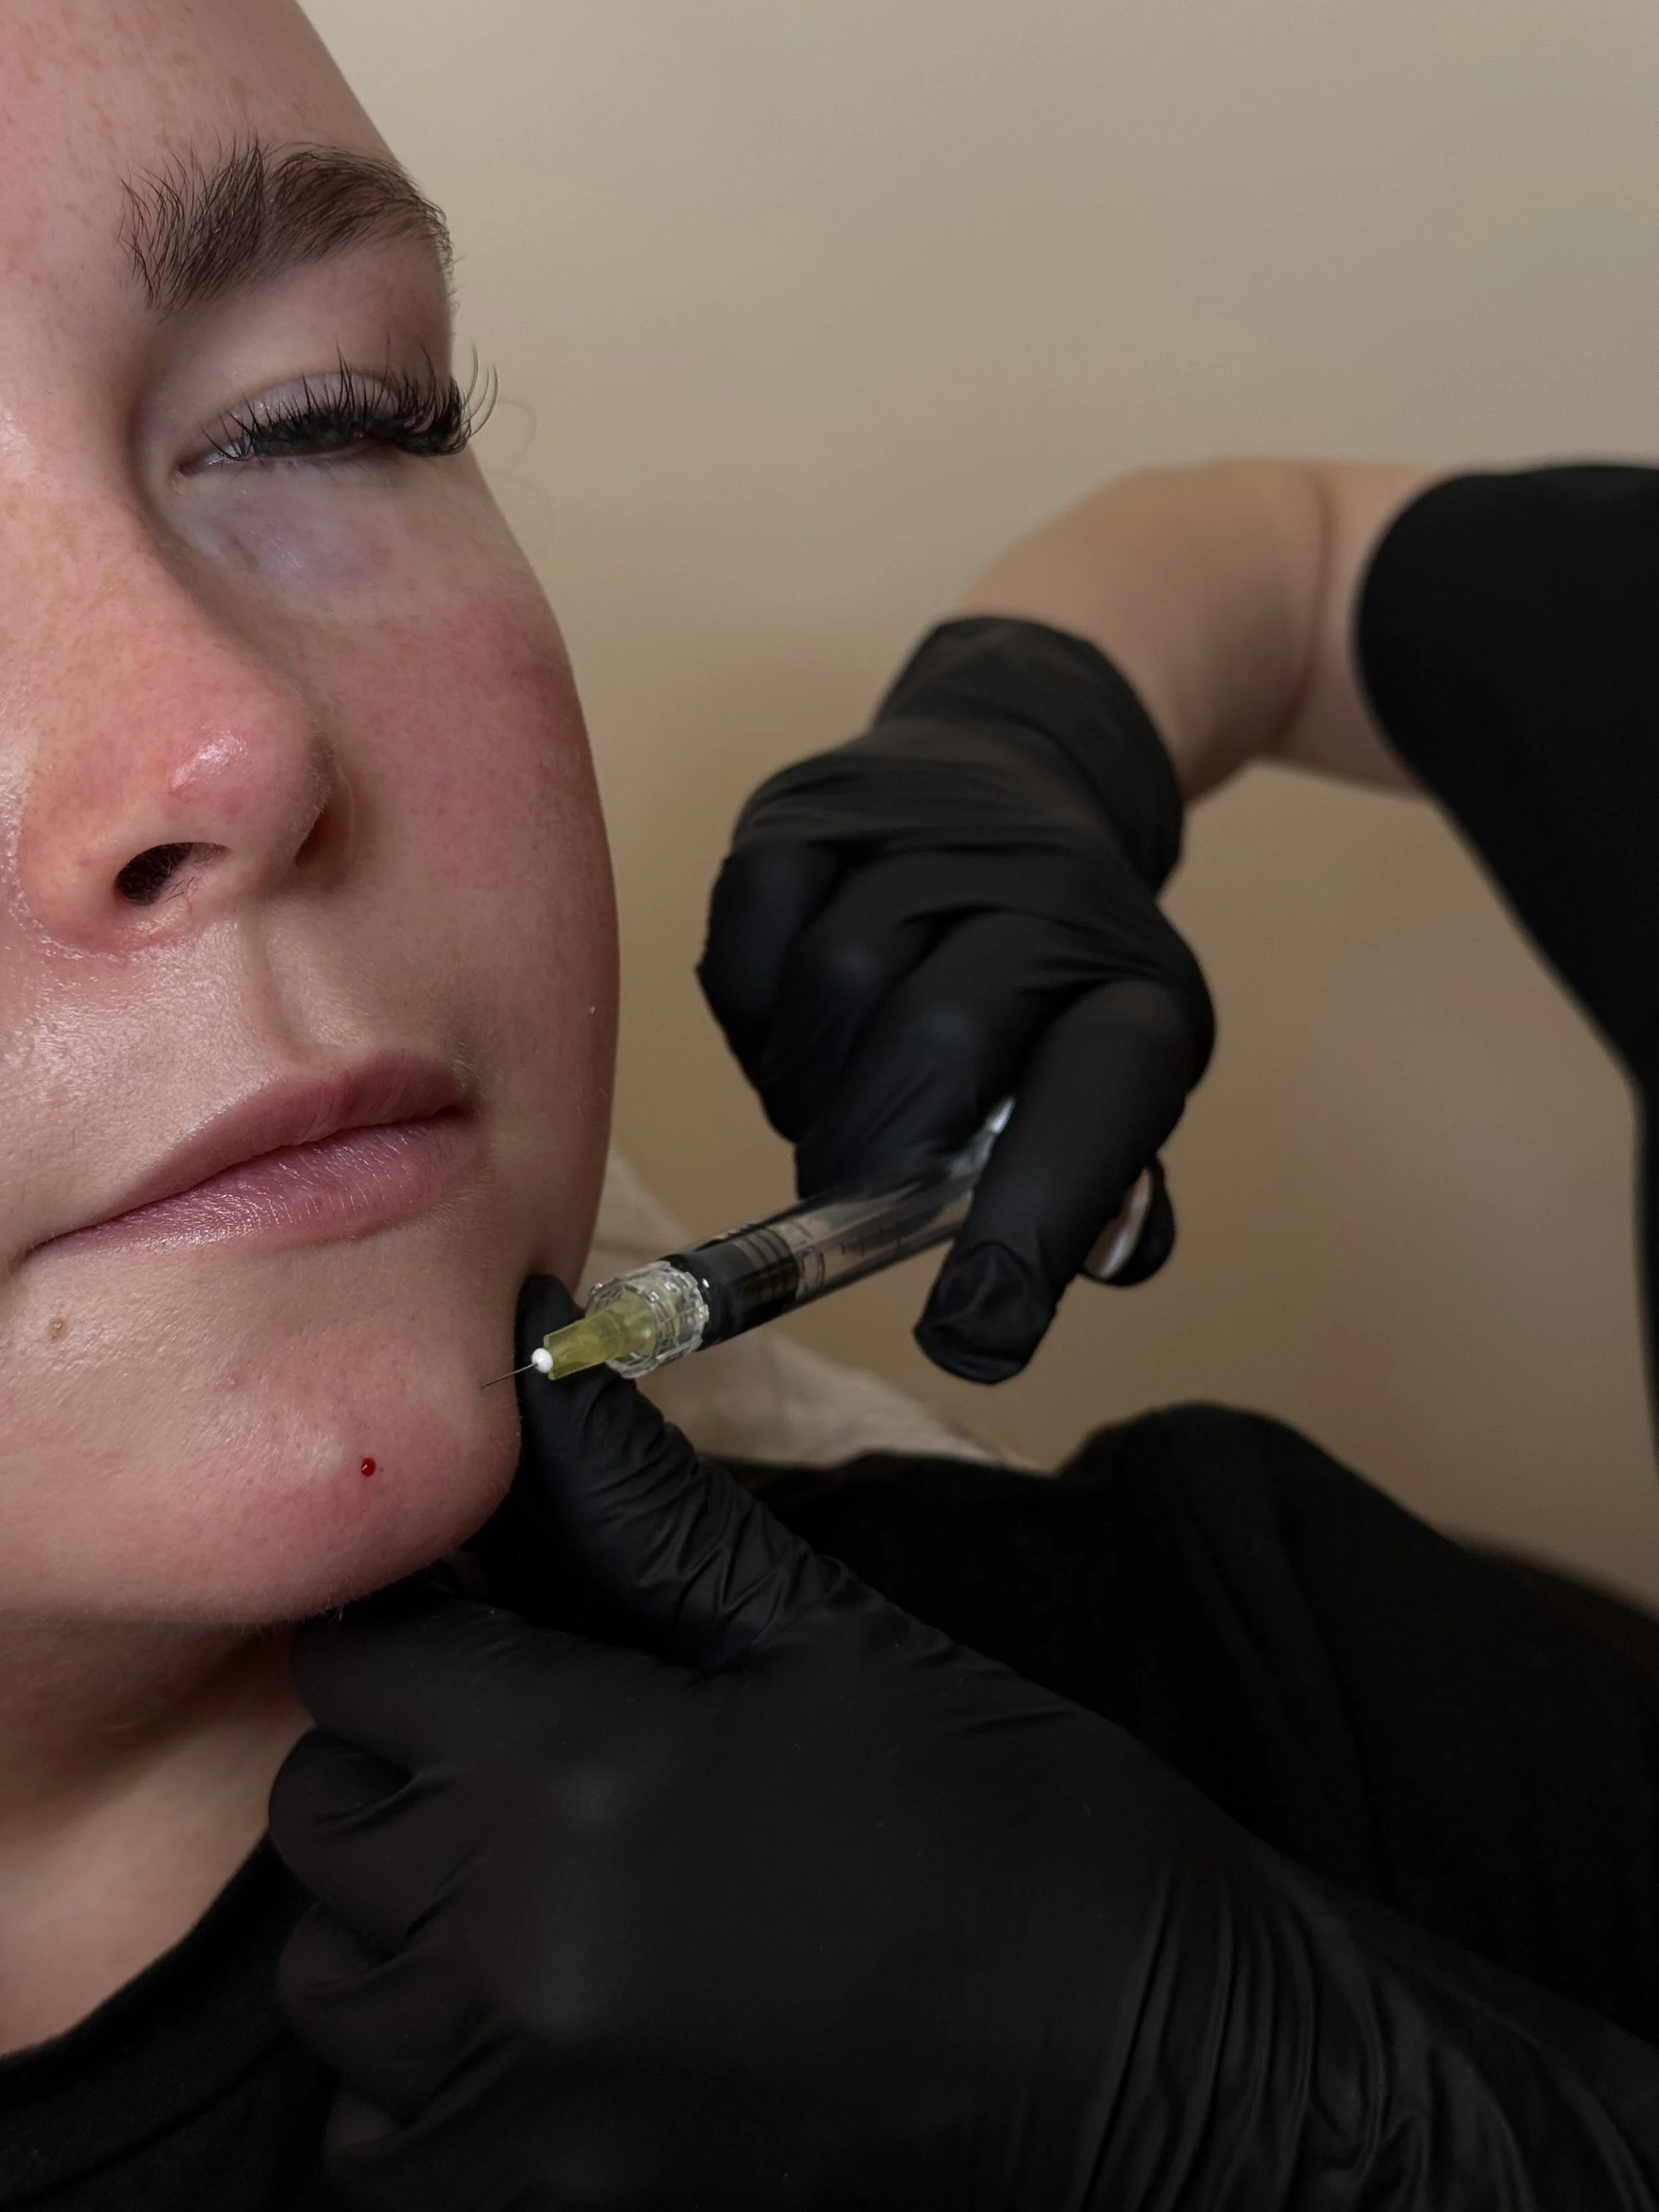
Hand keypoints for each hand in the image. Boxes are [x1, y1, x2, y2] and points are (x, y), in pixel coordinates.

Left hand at [269, 1282, 1656, 2211]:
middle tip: (514, 1739)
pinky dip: (424, 2080)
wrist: (1157, 2056)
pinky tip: (539, 2013)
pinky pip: (386, 2149)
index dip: (407, 1627)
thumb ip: (645, 1508)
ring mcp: (539, 2106)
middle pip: (327, 1822)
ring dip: (398, 1920)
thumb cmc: (1012, 1820)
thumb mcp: (826, 1633)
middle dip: (398, 1759)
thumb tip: (541, 1360)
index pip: (367, 1668)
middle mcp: (528, 1950)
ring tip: (525, 1877)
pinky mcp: (571, 2209)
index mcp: (591, 1772)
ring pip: (336, 1987)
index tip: (466, 1626)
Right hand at [698, 616, 1213, 1380]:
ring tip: (833, 1093)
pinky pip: (752, 934)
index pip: (1097, 1105)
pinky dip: (752, 1011)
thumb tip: (998, 1318)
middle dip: (876, 1152)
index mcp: (1138, 987)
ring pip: (834, 986)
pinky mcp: (811, 806)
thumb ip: (1081, 1196)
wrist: (1019, 766)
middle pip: (938, 1045)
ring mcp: (925, 834)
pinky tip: (793, 1022)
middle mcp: (1051, 895)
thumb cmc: (1049, 974)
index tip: (976, 1331)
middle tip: (855, 1188)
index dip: (1032, 1224)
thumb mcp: (1109, 1073)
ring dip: (810, 1083)